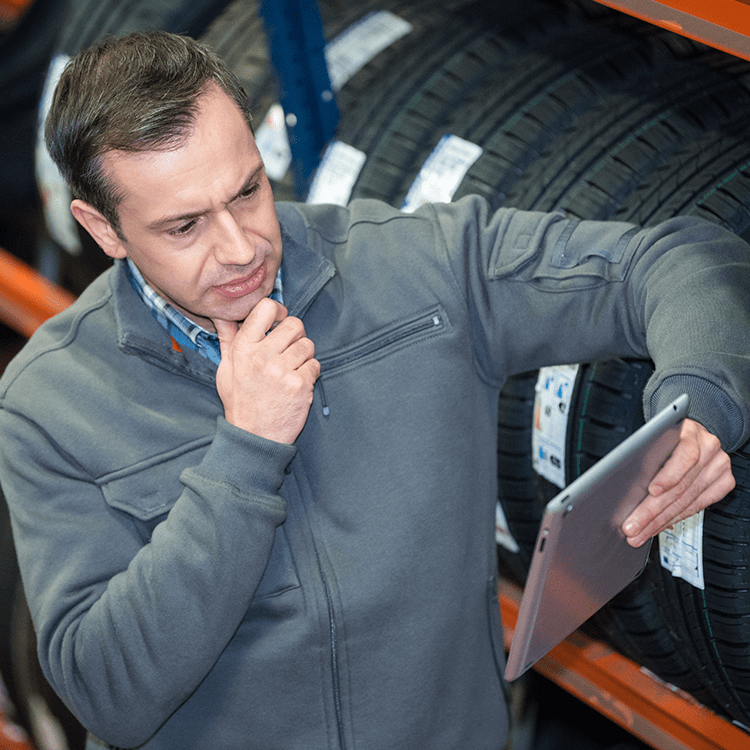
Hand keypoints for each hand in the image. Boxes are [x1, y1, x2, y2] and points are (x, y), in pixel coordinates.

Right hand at [212, 298, 319, 443]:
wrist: (255, 436)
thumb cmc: (240, 401)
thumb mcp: (226, 369)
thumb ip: (227, 339)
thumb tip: (222, 315)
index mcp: (243, 348)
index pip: (266, 308)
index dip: (278, 310)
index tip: (279, 320)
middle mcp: (262, 357)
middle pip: (294, 324)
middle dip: (295, 334)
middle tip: (289, 348)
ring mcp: (282, 371)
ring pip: (308, 344)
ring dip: (303, 355)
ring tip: (291, 368)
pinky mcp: (300, 385)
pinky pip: (315, 365)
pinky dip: (310, 372)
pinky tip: (297, 383)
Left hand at [622, 418, 734, 546]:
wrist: (693, 432)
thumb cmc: (668, 435)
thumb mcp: (656, 435)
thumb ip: (648, 452)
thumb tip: (627, 484)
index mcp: (691, 431)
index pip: (684, 456)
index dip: (668, 476)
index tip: (651, 491)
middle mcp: (709, 448)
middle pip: (680, 486)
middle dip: (652, 511)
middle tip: (633, 526)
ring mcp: (718, 466)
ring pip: (687, 501)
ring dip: (660, 521)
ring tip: (641, 532)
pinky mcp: (723, 482)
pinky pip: (698, 506)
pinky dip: (675, 518)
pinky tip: (659, 526)